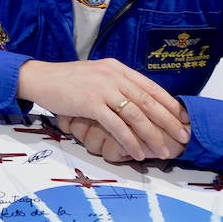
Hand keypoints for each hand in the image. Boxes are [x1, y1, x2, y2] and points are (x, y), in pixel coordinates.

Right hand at [17, 58, 188, 160]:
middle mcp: (114, 76)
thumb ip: (115, 83)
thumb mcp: (96, 75)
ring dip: (152, 136)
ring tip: (164, 151)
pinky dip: (129, 141)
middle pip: (149, 102)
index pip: (151, 87)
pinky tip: (138, 152)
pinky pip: (116, 126)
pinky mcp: (90, 103)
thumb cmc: (66, 80)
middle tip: (183, 137)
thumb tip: (136, 100)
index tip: (183, 119)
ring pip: (136, 115)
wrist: (39, 78)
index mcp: (117, 68)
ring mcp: (102, 89)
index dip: (169, 104)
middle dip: (169, 122)